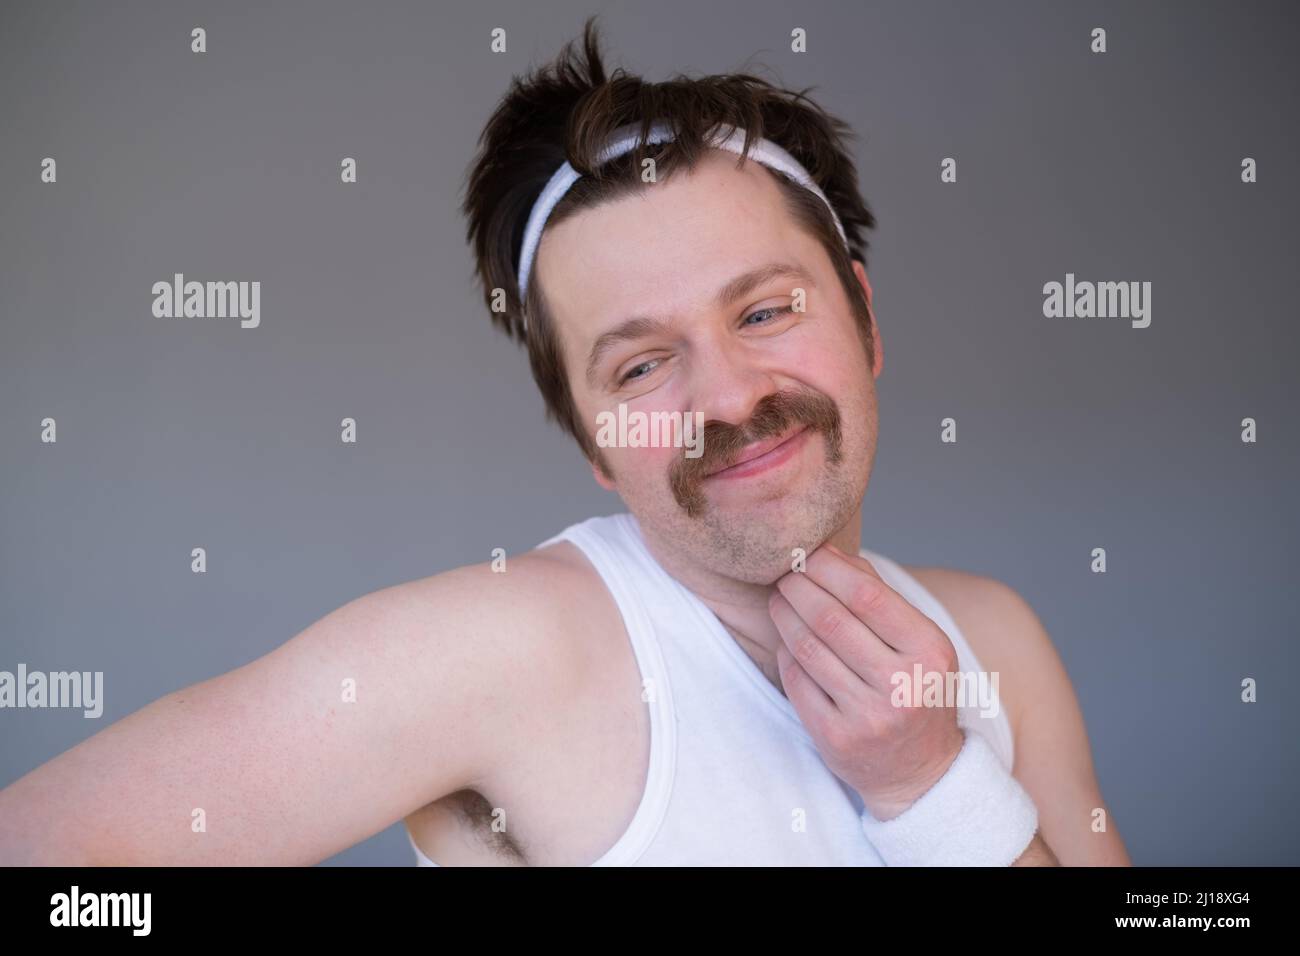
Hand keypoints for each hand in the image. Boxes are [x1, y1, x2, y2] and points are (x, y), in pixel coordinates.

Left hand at [769, 542, 965, 819]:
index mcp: (929, 651)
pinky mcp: (836, 739)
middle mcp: (901, 685)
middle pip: (831, 619)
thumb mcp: (919, 643)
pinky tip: (785, 640)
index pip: (867, 595)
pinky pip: (797, 682)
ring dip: (785, 616)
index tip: (808, 553)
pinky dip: (786, 654)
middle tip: (785, 574)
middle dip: (799, 588)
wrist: (921, 772)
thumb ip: (879, 595)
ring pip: (808, 648)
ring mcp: (867, 716)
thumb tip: (830, 552)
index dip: (829, 568)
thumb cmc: (916, 690)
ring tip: (779, 600)